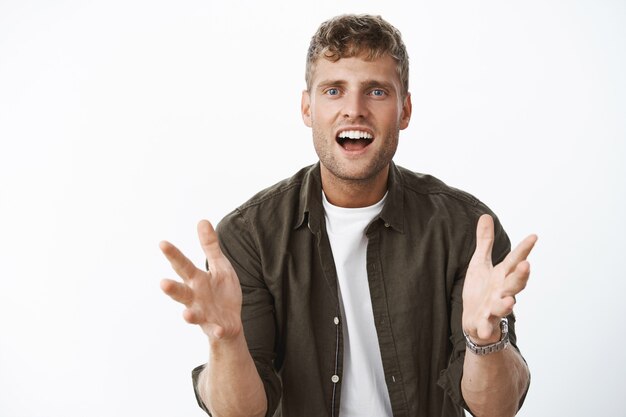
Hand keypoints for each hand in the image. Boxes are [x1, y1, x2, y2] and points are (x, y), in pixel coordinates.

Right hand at [160, 220, 242, 340]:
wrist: (229, 322)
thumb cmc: (221, 292)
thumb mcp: (220, 266)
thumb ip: (210, 247)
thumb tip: (202, 220)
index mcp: (197, 280)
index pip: (183, 265)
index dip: (173, 255)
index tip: (162, 243)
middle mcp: (195, 298)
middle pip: (181, 292)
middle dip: (172, 289)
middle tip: (162, 283)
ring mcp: (204, 314)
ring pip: (193, 314)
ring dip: (189, 315)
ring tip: (186, 315)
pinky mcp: (216, 327)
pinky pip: (216, 330)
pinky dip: (216, 330)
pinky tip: (218, 330)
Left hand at [462, 214, 537, 343]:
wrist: (475, 322)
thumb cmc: (480, 291)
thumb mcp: (479, 263)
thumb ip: (485, 242)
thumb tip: (486, 216)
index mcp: (502, 276)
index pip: (514, 261)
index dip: (524, 249)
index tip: (534, 236)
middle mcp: (502, 292)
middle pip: (514, 283)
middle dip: (521, 276)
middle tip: (526, 265)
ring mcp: (494, 308)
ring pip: (503, 306)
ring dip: (506, 304)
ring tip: (509, 301)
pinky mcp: (484, 322)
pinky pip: (486, 326)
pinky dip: (486, 328)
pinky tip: (484, 329)